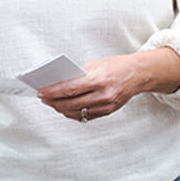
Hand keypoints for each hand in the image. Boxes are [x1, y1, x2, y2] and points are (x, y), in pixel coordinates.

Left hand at [38, 49, 179, 123]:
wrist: (138, 74)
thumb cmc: (116, 66)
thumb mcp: (96, 64)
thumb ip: (78, 75)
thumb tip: (58, 84)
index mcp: (99, 79)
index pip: (70, 89)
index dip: (53, 92)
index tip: (41, 92)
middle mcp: (103, 95)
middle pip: (71, 103)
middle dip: (54, 101)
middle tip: (43, 98)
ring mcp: (106, 105)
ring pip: (77, 112)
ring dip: (62, 109)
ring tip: (53, 103)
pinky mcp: (107, 111)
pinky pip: (86, 116)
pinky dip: (73, 113)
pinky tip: (66, 108)